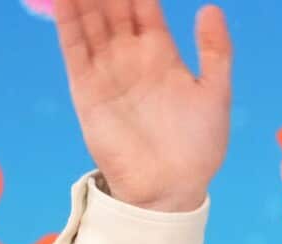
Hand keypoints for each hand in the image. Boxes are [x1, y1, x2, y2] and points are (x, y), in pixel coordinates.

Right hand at [54, 0, 232, 211]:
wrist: (171, 188)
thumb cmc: (199, 146)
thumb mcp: (215, 93)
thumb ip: (215, 51)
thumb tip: (211, 7)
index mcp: (161, 53)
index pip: (143, 6)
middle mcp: (130, 56)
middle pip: (111, 7)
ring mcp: (106, 70)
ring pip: (89, 20)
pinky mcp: (86, 89)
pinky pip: (73, 47)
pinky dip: (66, 20)